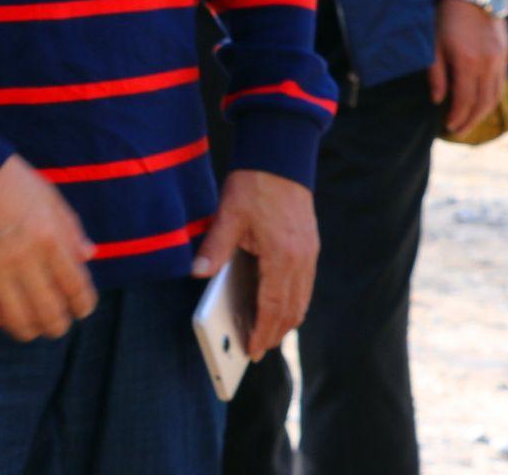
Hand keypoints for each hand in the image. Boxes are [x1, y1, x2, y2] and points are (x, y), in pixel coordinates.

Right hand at [0, 155, 96, 341]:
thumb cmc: (11, 183)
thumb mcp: (50, 199)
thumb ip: (71, 230)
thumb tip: (89, 256)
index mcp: (48, 238)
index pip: (75, 287)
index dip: (84, 305)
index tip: (83, 308)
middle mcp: (22, 260)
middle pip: (49, 314)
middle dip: (59, 325)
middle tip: (59, 322)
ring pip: (18, 324)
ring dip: (31, 330)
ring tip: (34, 324)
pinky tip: (3, 312)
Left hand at [194, 169, 316, 360]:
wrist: (281, 156)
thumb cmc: (254, 184)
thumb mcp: (228, 214)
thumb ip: (215, 247)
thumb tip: (197, 273)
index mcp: (282, 254)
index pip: (273, 305)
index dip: (262, 331)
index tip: (252, 350)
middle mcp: (301, 258)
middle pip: (291, 309)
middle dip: (275, 333)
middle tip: (257, 352)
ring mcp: (309, 253)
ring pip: (302, 299)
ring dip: (287, 321)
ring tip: (268, 336)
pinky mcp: (310, 246)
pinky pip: (305, 285)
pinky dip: (293, 302)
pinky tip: (279, 307)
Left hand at [432, 0, 507, 137]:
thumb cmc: (446, 16)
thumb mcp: (434, 43)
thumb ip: (436, 74)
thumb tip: (437, 100)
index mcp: (468, 63)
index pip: (464, 101)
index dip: (457, 117)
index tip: (447, 126)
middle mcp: (488, 66)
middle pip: (482, 104)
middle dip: (469, 122)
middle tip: (457, 132)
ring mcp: (499, 61)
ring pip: (495, 97)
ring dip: (482, 114)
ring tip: (468, 122)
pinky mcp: (504, 56)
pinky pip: (501, 85)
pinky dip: (492, 99)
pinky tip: (481, 104)